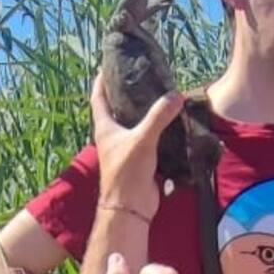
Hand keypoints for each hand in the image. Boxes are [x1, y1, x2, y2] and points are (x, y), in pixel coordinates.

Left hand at [91, 74, 182, 220]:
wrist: (131, 207)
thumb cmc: (127, 172)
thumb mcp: (142, 140)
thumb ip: (158, 117)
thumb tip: (175, 96)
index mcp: (105, 128)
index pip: (98, 98)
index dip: (102, 81)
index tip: (108, 66)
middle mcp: (114, 136)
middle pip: (118, 109)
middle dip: (127, 94)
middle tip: (141, 77)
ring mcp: (127, 148)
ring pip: (136, 124)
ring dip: (146, 112)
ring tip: (160, 95)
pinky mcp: (142, 159)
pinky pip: (151, 139)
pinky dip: (160, 130)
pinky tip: (172, 121)